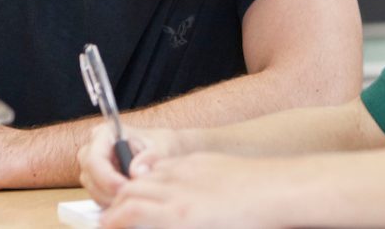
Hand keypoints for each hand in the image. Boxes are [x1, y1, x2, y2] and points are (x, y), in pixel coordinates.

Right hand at [77, 124, 180, 206]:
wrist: (164, 154)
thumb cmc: (161, 146)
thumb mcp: (163, 146)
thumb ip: (152, 156)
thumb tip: (135, 171)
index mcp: (104, 133)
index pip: (94, 159)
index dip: (107, 177)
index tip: (125, 188)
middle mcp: (93, 150)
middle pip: (90, 177)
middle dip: (110, 192)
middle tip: (133, 199)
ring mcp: (92, 168)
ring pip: (93, 191)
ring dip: (113, 199)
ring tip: (136, 198)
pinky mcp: (96, 184)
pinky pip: (99, 198)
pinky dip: (114, 203)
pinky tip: (132, 200)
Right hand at [101, 153, 287, 228]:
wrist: (279, 192)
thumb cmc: (250, 222)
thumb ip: (173, 225)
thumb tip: (158, 222)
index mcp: (178, 215)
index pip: (129, 212)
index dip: (112, 219)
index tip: (105, 225)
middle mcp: (178, 191)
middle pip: (132, 192)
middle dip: (116, 204)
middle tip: (109, 215)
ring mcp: (188, 172)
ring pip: (147, 177)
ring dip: (132, 189)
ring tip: (127, 200)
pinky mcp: (200, 161)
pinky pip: (168, 167)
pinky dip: (154, 177)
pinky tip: (155, 184)